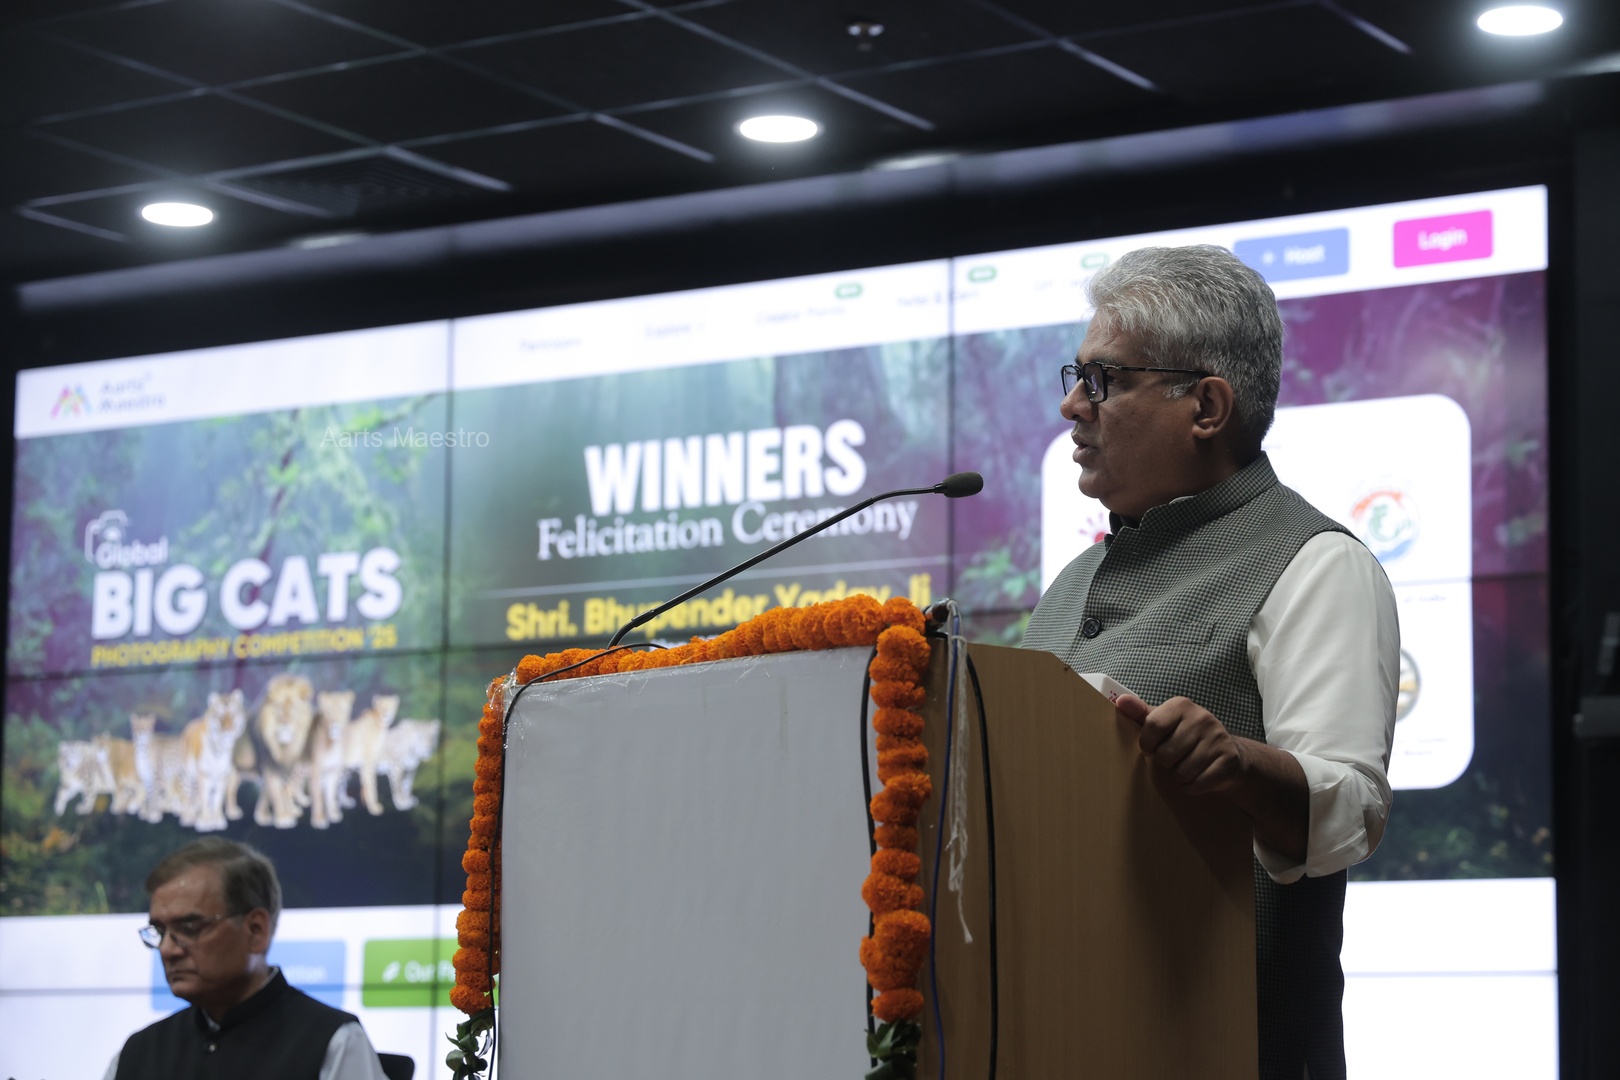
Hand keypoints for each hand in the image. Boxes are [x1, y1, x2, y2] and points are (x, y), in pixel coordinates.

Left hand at [1114, 692, 1245, 796]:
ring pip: (1182, 773)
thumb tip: (1120, 701)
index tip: (1151, 748)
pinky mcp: (1228, 760)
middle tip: (1175, 758)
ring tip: (1188, 766)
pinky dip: (1193, 787)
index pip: (1152, 726)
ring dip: (1180, 776)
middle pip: (1165, 754)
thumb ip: (1141, 713)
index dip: (1147, 744)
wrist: (1228, 754)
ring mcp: (1218, 739)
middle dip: (1166, 763)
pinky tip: (1200, 776)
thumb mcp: (1165, 721)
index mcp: (1182, 705)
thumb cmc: (1187, 737)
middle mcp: (1202, 718)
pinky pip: (1197, 784)